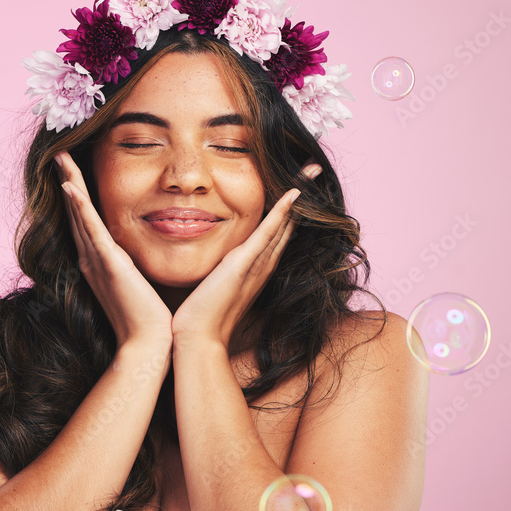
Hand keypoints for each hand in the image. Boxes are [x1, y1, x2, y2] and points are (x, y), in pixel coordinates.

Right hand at [56, 151, 173, 347]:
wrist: (147, 343)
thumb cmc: (148, 318)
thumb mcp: (138, 283)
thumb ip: (134, 267)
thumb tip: (140, 256)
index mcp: (100, 263)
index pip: (86, 222)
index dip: (78, 196)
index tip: (73, 173)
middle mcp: (92, 259)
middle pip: (77, 213)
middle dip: (69, 182)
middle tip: (60, 154)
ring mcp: (98, 260)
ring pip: (79, 215)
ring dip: (70, 184)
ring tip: (61, 158)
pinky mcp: (109, 264)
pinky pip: (91, 230)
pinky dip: (80, 207)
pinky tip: (70, 186)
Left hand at [171, 164, 321, 347]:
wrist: (198, 338)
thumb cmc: (201, 317)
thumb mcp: (213, 285)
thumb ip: (218, 272)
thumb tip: (212, 262)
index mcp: (255, 270)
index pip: (275, 235)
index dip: (287, 212)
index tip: (297, 189)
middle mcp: (262, 266)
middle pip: (287, 226)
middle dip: (300, 200)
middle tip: (312, 172)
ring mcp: (255, 265)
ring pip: (282, 225)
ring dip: (297, 198)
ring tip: (310, 173)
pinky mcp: (243, 264)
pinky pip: (267, 233)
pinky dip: (281, 213)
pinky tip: (292, 195)